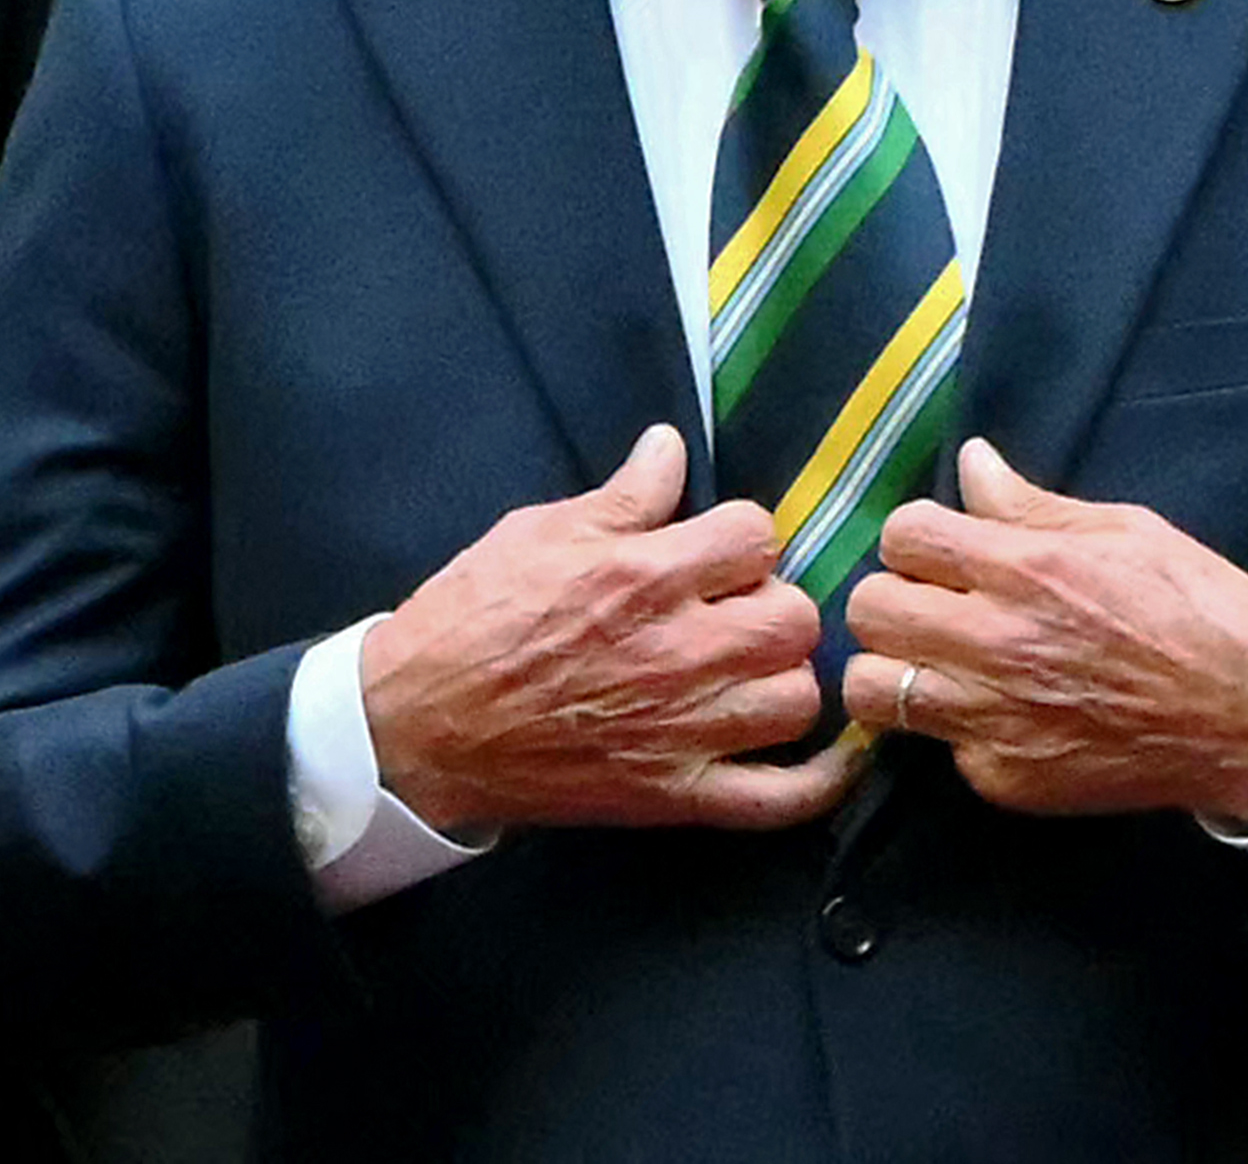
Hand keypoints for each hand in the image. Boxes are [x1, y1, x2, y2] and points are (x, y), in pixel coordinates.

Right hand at [362, 425, 859, 834]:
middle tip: (734, 612)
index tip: (716, 552)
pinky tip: (830, 756)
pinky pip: (778, 801)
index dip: (739, 538)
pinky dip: (818, 784)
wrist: (417, 726)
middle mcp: (677, 652)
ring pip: (798, 699)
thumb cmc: (472, 617)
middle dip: (772, 604)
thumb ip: (623, 495)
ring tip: (750, 672)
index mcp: (643, 575)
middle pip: (794, 617)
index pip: (755, 535)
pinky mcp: (674, 797)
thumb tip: (672, 445)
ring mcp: (681, 731)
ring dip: (783, 678)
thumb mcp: (541, 530)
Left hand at [844, 437, 1247, 825]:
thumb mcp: (1121, 529)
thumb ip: (1029, 505)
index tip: (943, 547)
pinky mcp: (1004, 781)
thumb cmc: (1198, 606)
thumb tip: (972, 461)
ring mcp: (993, 721)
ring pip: (871, 689)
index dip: (917, 535)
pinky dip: (958, 729)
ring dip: (896, 667)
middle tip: (934, 602)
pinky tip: (1001, 713)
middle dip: (894, 596)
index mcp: (1024, 570)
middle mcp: (994, 644)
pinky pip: (939, 746)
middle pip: (870, 610)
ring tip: (937, 661)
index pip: (903, 536)